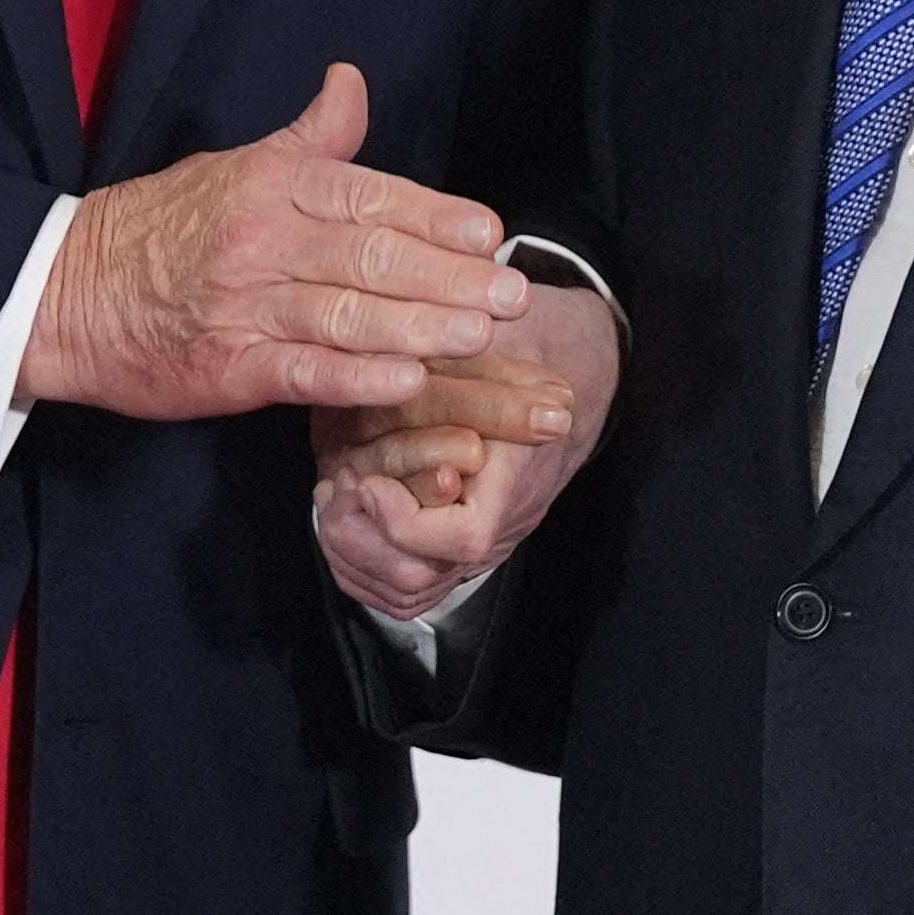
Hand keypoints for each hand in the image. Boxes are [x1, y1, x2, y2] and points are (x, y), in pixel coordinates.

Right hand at [20, 63, 554, 423]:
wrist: (63, 294)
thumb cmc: (158, 228)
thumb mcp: (233, 165)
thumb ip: (309, 138)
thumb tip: (352, 81)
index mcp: (270, 185)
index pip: (369, 194)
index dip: (435, 214)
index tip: (491, 233)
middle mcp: (263, 239)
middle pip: (372, 255)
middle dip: (450, 276)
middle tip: (512, 295)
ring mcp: (246, 306)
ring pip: (349, 312)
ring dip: (421, 324)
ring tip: (479, 333)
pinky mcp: (228, 368)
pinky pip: (305, 370)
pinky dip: (359, 376)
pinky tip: (409, 378)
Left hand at [314, 281, 620, 621]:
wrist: (578, 362)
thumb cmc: (531, 335)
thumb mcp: (500, 323)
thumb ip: (454, 339)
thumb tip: (396, 349)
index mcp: (517, 467)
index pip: (463, 536)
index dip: (402, 518)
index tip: (363, 478)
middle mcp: (504, 516)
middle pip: (423, 576)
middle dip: (360, 540)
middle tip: (336, 488)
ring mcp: (487, 537)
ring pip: (408, 591)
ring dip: (355, 555)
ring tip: (335, 500)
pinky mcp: (466, 545)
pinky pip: (409, 589)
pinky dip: (363, 567)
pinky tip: (345, 520)